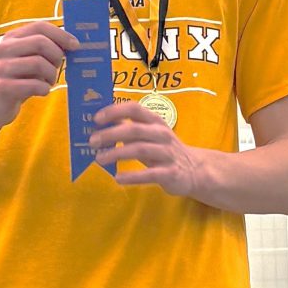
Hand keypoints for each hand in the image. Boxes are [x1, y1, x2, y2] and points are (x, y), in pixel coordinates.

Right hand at [0, 20, 75, 129]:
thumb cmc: (15, 80)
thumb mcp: (26, 59)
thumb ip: (43, 49)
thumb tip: (72, 44)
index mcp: (11, 38)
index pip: (39, 26)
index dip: (61, 34)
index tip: (75, 45)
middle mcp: (4, 48)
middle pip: (40, 42)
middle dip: (56, 56)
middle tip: (57, 67)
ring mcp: (2, 68)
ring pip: (39, 63)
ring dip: (51, 75)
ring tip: (49, 81)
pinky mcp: (3, 87)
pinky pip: (34, 84)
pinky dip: (44, 89)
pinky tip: (42, 91)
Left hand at [87, 101, 207, 197]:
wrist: (194, 170)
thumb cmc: (164, 150)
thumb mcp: (149, 136)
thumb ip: (129, 130)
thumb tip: (100, 127)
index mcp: (155, 121)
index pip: (134, 109)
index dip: (115, 111)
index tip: (96, 119)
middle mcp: (162, 134)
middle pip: (134, 130)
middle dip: (111, 134)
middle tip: (93, 141)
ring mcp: (167, 153)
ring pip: (140, 150)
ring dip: (117, 153)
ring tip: (99, 159)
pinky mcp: (170, 173)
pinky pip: (149, 174)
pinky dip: (132, 176)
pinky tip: (118, 178)